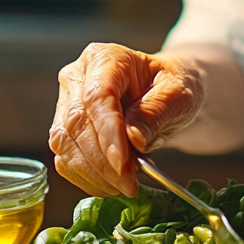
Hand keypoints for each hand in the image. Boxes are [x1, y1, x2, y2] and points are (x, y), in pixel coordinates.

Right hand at [49, 43, 203, 196]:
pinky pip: (65, 161)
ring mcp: (65, 104)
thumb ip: (158, 111)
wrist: (167, 95)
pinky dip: (88, 179)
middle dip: (103, 161)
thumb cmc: (174, 88)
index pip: (97, 96)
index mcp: (105, 58)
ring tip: (127, 185)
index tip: (124, 164)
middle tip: (131, 183)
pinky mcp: (64, 132)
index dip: (107, 132)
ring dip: (95, 174)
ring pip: (65, 145)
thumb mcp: (179, 93)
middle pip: (77, 123)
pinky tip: (112, 185)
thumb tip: (134, 138)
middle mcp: (77, 77)